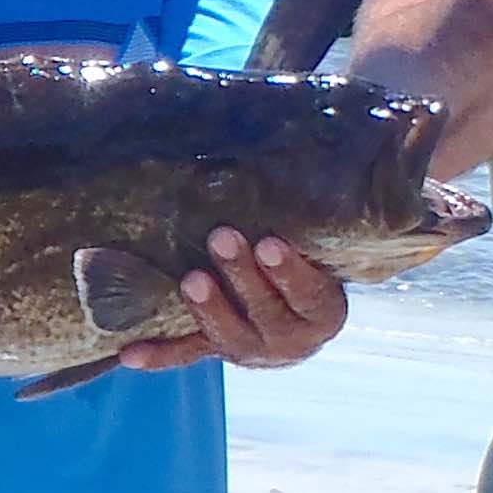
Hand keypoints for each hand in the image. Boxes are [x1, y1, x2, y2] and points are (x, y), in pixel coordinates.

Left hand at [119, 228, 347, 375]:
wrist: (299, 305)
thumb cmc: (311, 252)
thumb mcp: (326, 241)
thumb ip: (321, 215)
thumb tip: (361, 138)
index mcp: (325, 312)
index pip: (310, 295)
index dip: (290, 273)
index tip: (273, 243)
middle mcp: (292, 340)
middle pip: (267, 314)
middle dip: (244, 277)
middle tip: (222, 238)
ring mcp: (251, 349)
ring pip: (230, 337)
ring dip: (209, 308)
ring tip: (192, 280)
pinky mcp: (218, 350)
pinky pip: (187, 354)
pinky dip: (159, 355)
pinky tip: (130, 354)